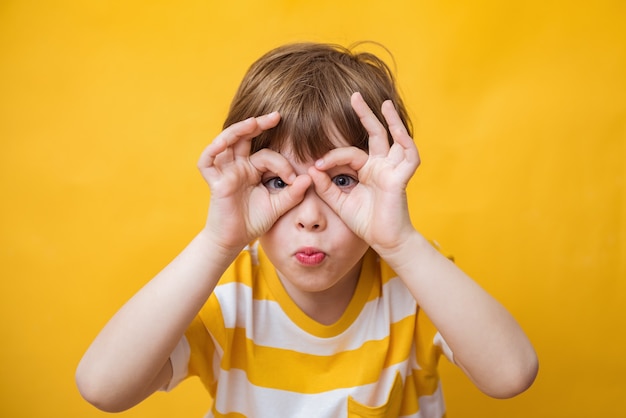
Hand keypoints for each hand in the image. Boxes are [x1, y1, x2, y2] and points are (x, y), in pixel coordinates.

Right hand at [198, 113, 310, 251]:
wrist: (234, 240)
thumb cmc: (253, 222)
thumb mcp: (278, 206)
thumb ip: (293, 193)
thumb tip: (309, 178)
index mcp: (252, 170)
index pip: (266, 155)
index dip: (282, 163)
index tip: (293, 178)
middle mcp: (237, 166)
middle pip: (244, 138)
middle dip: (259, 124)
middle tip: (277, 116)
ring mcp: (225, 172)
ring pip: (226, 142)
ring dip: (239, 130)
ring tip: (255, 122)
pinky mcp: (214, 181)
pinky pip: (207, 160)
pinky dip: (213, 149)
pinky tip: (224, 142)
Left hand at [309, 92, 419, 252]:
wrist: (385, 241)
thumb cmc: (365, 223)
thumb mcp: (339, 202)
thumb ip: (325, 186)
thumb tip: (311, 168)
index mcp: (368, 170)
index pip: (349, 153)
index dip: (331, 157)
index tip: (315, 165)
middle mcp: (381, 166)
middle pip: (375, 134)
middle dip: (365, 114)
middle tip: (354, 95)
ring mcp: (393, 170)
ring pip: (395, 139)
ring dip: (392, 121)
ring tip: (384, 103)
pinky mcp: (402, 178)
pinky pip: (408, 156)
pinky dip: (405, 142)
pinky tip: (399, 130)